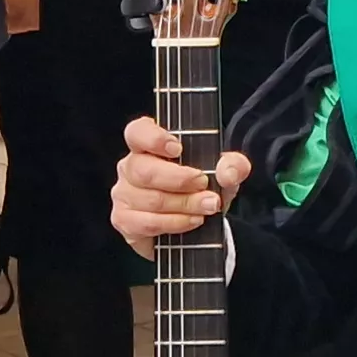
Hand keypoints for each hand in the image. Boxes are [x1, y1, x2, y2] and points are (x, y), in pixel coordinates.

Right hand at [112, 115, 253, 251]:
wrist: (196, 222)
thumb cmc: (202, 187)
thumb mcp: (224, 172)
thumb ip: (233, 165)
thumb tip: (227, 173)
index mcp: (148, 145)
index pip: (138, 132)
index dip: (153, 138)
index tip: (177, 148)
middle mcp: (130, 167)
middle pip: (144, 170)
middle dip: (180, 180)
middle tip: (204, 185)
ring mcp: (123, 195)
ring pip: (151, 200)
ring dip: (184, 205)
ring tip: (206, 206)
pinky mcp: (125, 221)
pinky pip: (148, 224)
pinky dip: (175, 223)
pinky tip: (191, 220)